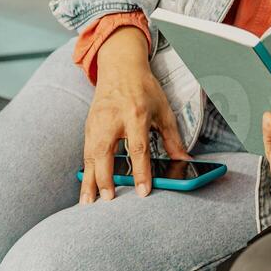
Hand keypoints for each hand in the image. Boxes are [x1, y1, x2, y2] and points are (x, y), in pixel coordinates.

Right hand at [80, 27, 186, 203]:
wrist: (120, 67)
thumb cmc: (144, 89)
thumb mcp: (163, 110)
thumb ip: (173, 139)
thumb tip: (184, 162)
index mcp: (136, 114)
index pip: (137, 148)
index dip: (141, 172)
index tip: (142, 192)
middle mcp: (113, 119)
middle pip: (105, 152)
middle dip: (105, 178)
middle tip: (108, 200)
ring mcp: (97, 122)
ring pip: (90, 154)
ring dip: (89, 180)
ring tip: (88, 203)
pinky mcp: (88, 126)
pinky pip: (86, 151)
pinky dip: (85, 170)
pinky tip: (86, 186)